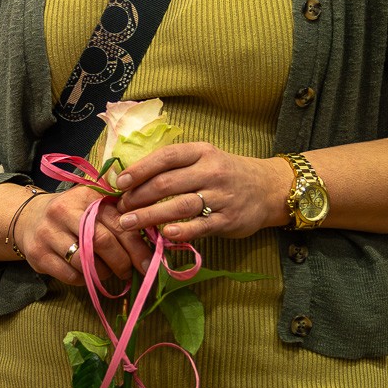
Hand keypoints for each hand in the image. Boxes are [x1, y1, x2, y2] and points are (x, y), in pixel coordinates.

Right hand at [16, 183, 154, 286]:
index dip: (137, 246)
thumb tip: (155, 238)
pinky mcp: (38, 254)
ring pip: (85, 262)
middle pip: (102, 242)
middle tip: (128, 273)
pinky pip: (70, 275)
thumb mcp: (93, 204)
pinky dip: (84, 280)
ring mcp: (48, 233)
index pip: (118, 222)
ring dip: (103, 274)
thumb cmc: (73, 214)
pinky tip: (88, 275)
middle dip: (121, 262)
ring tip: (108, 273)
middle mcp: (64, 211)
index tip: (149, 264)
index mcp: (86, 197)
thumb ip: (120, 214)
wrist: (28, 218)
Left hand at [114, 142, 290, 242]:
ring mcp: (220, 196)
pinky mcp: (228, 219)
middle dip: (138, 197)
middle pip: (167, 183)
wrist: (268, 189)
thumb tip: (133, 179)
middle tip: (120, 208)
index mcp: (201, 152)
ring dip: (150, 216)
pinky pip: (200, 226)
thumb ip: (175, 166)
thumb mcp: (205, 159)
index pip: (165, 157)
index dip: (139, 169)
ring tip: (128, 223)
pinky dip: (181, 230)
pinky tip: (163, 234)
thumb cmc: (226, 174)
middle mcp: (211, 171)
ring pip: (179, 205)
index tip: (119, 182)